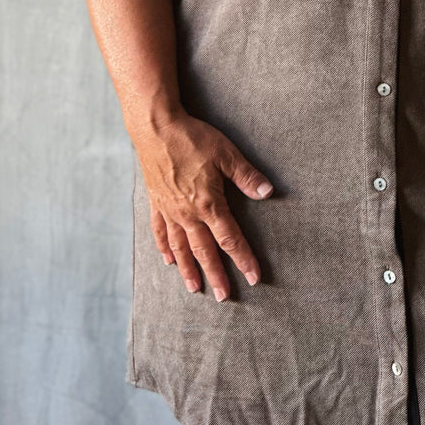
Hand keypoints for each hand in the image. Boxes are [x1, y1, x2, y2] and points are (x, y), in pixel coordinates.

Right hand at [130, 108, 272, 302]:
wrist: (155, 127)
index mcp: (208, 204)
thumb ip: (246, 176)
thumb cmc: (192, 138)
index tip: (253, 277)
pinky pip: (159, 231)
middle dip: (216, 275)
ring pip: (180, 247)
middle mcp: (187, 213)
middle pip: (204, 251)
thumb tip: (268, 192)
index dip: (243, 259)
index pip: (229, 239)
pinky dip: (164, 247)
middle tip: (223, 297)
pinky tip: (168, 259)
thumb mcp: (225, 154)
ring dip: (188, 269)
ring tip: (195, 288)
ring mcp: (169, 210)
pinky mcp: (156, 202)